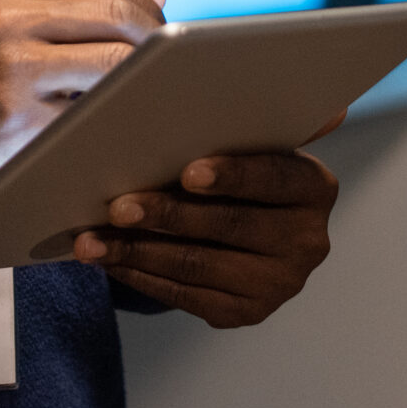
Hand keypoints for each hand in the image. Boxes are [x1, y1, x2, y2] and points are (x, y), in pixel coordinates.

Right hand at [0, 0, 165, 193]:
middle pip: (117, 16)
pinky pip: (90, 112)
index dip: (142, 2)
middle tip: (166, 63)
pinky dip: (112, 115)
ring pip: (114, 63)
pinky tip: (114, 120)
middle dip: (155, 40)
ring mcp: (11, 66)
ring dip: (142, 78)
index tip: (157, 26)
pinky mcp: (16, 118)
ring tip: (145, 90)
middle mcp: (8, 15)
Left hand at [72, 146, 339, 327]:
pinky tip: (110, 260)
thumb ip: (248, 125)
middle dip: (167, 216)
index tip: (188, 173)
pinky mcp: (245, 312)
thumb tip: (224, 95)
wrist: (254, 230)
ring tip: (91, 241)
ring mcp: (278, 284)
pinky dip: (141, 276)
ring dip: (138, 252)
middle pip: (229, 226)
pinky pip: (185, 297)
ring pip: (198, 266)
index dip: (232, 176)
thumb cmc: (241, 169)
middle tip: (117, 206)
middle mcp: (308, 241)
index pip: (273, 178)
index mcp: (314, 188)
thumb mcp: (254, 144)